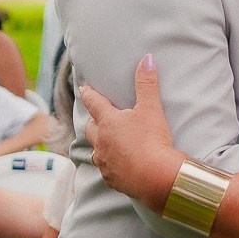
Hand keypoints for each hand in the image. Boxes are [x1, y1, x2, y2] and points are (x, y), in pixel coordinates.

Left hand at [78, 56, 183, 214]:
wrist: (155, 176)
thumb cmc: (152, 140)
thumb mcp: (151, 108)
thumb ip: (147, 83)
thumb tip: (146, 58)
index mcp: (108, 122)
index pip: (94, 103)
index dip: (89, 94)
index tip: (83, 88)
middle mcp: (101, 141)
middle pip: (91, 128)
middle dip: (93, 122)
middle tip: (95, 118)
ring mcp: (104, 162)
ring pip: (96, 151)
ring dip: (99, 145)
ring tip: (105, 144)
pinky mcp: (112, 179)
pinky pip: (106, 170)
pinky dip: (110, 165)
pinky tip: (117, 166)